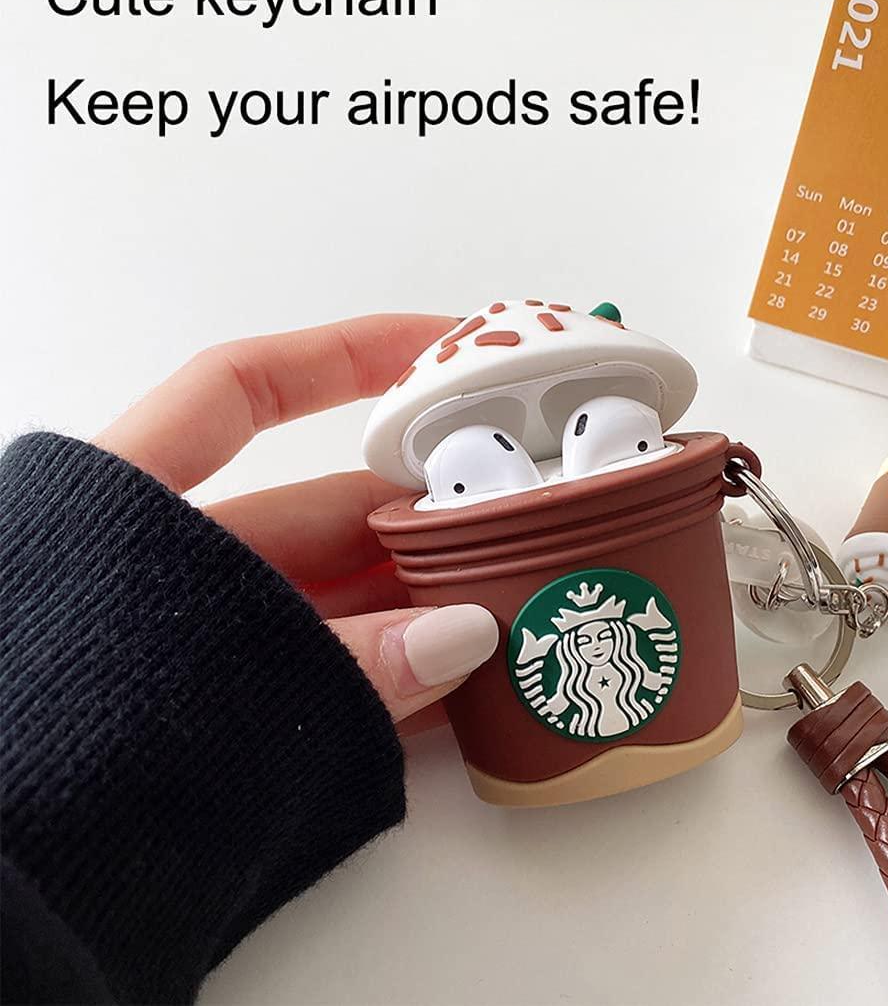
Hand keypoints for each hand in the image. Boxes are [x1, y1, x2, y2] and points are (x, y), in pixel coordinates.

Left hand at [93, 314, 498, 732]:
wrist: (1, 876)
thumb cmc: (52, 725)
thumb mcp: (196, 662)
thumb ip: (344, 653)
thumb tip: (467, 634)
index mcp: (130, 503)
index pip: (243, 389)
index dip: (344, 355)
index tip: (438, 346)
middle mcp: (171, 564)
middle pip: (316, 510)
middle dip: (412, 512)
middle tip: (502, 513)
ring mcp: (202, 642)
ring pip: (330, 600)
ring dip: (415, 604)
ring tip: (502, 605)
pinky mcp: (226, 715)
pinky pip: (324, 680)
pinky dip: (390, 680)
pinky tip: (458, 692)